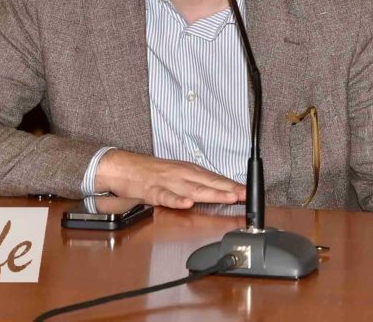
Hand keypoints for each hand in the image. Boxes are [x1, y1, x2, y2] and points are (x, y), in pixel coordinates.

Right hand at [93, 149, 246, 209]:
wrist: (124, 167)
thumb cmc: (152, 173)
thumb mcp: (179, 176)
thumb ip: (196, 185)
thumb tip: (217, 193)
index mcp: (190, 171)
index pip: (216, 178)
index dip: (233, 185)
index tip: (248, 192)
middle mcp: (182, 174)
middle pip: (210, 183)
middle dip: (229, 189)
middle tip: (245, 194)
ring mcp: (168, 182)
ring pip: (193, 189)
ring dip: (212, 193)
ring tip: (228, 197)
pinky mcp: (152, 190)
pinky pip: (166, 196)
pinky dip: (177, 200)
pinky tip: (187, 203)